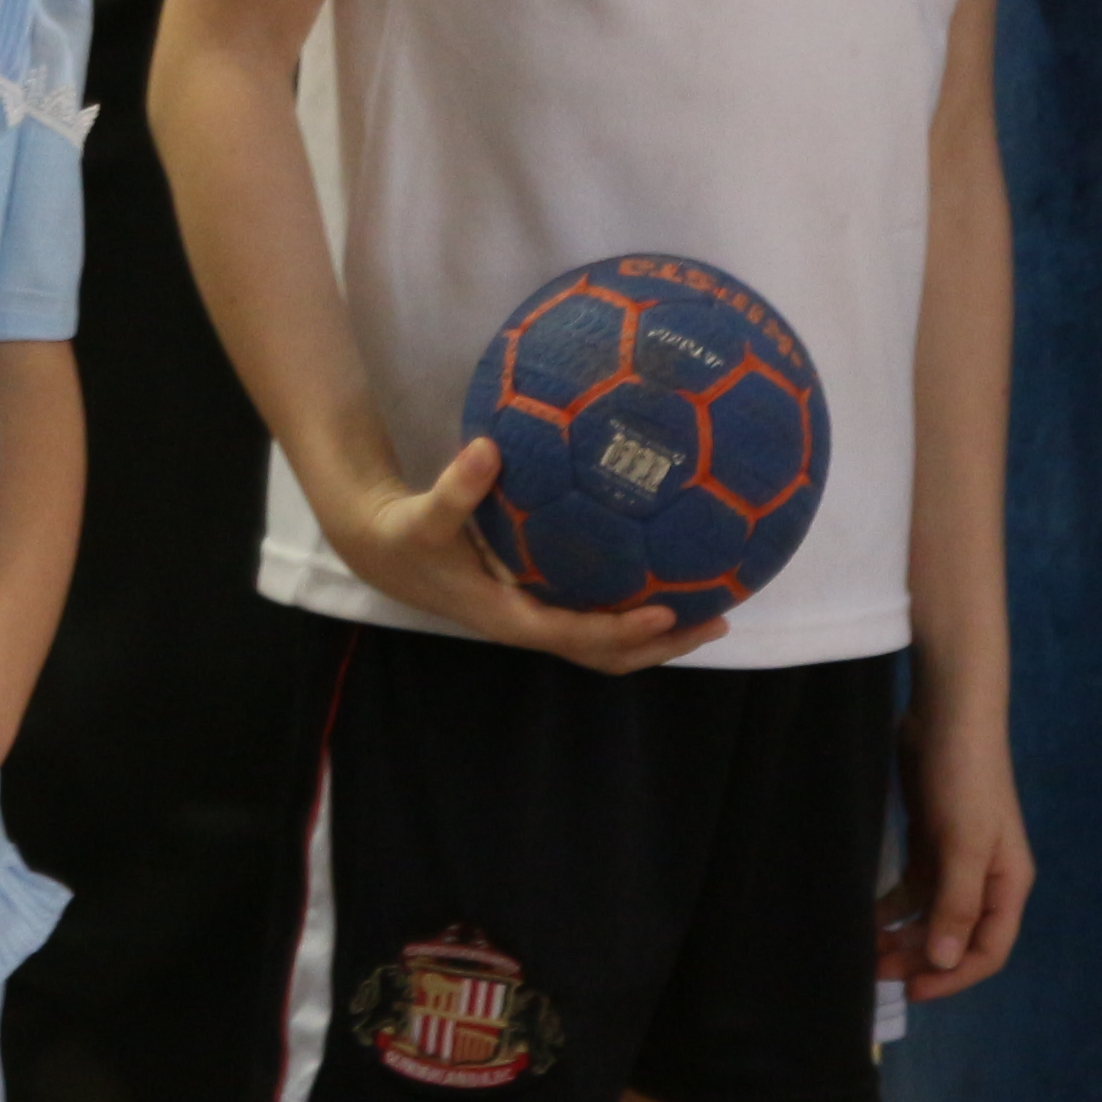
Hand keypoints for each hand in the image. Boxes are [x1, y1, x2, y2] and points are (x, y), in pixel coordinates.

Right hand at [328, 439, 728, 675]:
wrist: (385, 552)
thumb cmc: (407, 537)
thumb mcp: (423, 514)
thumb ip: (456, 487)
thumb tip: (487, 448)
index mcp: (508, 616)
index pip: (575, 635)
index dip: (622, 629)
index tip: (667, 610)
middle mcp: (530, 624)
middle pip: (606, 654)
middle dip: (661, 645)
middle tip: (716, 618)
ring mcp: (538, 615)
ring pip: (606, 642)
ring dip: (657, 634)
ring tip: (711, 605)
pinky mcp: (540, 600)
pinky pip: (596, 613)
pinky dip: (633, 605)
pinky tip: (664, 569)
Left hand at [879, 691, 1032, 1001]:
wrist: (947, 712)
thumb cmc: (967, 779)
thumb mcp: (965, 844)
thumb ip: (957, 904)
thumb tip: (946, 960)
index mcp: (1007, 884)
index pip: (988, 949)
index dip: (953, 976)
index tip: (911, 990)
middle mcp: (985, 878)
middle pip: (955, 936)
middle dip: (920, 958)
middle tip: (874, 972)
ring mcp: (956, 859)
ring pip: (929, 915)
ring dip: (902, 935)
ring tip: (864, 950)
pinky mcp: (930, 839)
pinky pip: (912, 887)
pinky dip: (892, 906)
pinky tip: (865, 914)